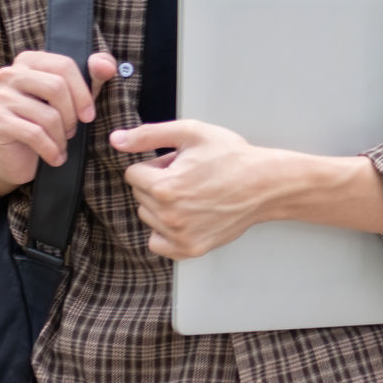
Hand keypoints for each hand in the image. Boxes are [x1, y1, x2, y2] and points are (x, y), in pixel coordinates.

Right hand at [0, 50, 118, 198]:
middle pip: (55, 86)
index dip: (83, 92)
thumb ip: (95, 75)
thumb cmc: (50, 120)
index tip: (89, 115)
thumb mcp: (76, 96)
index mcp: (29, 61)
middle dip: (72, 114)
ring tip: (62, 144)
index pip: (64, 65)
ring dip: (61, 136)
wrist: (16, 156)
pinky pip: (34, 133)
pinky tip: (55, 157)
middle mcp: (9, 74)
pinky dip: (51, 149)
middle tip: (73, 130)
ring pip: (47, 114)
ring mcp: (0, 97)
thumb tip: (106, 66)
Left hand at [114, 119, 285, 259]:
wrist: (266, 185)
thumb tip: (116, 140)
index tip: (179, 163)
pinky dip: (166, 231)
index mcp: (164, 187)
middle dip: (159, 183)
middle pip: (140, 196)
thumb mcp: (193, 133)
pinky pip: (157, 243)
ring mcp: (179, 236)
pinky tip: (188, 217)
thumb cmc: (233, 158)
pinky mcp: (190, 249)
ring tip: (194, 194)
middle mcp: (168, 216)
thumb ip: (149, 135)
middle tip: (191, 177)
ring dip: (163, 205)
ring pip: (148, 217)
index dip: (157, 164)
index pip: (133, 174)